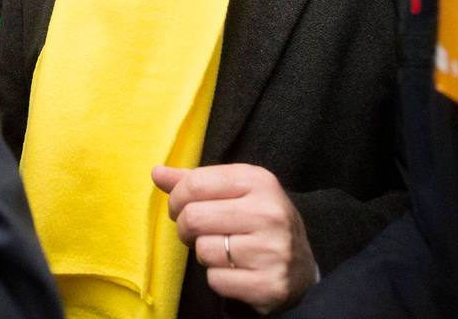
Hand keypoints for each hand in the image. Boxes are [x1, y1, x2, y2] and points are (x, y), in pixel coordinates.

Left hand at [152, 163, 314, 314]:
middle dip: (185, 228)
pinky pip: (216, 280)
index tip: (179, 207)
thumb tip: (156, 172)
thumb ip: (195, 181)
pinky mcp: (269, 284)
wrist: (301, 266)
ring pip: (203, 251)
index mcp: (258, 181)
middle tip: (195, 232)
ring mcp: (272, 250)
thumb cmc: (259, 221)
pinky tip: (235, 270)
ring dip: (203, 254)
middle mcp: (268, 213)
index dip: (176, 198)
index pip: (194, 184)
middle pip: (193, 218)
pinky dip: (217, 277)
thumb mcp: (235, 191)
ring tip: (222, 250)